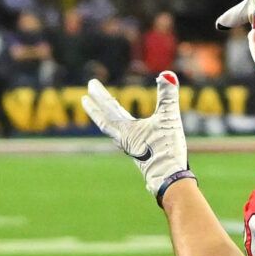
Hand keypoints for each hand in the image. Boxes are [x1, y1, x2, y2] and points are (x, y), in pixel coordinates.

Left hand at [82, 72, 192, 202]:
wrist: (169, 180)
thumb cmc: (166, 151)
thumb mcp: (168, 120)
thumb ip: (168, 97)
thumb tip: (166, 75)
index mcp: (126, 130)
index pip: (108, 109)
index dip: (99, 96)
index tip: (90, 85)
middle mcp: (124, 140)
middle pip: (105, 121)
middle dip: (96, 108)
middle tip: (85, 98)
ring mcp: (132, 149)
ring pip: (114, 131)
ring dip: (107, 120)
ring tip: (106, 114)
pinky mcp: (141, 156)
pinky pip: (126, 139)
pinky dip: (122, 131)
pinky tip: (129, 133)